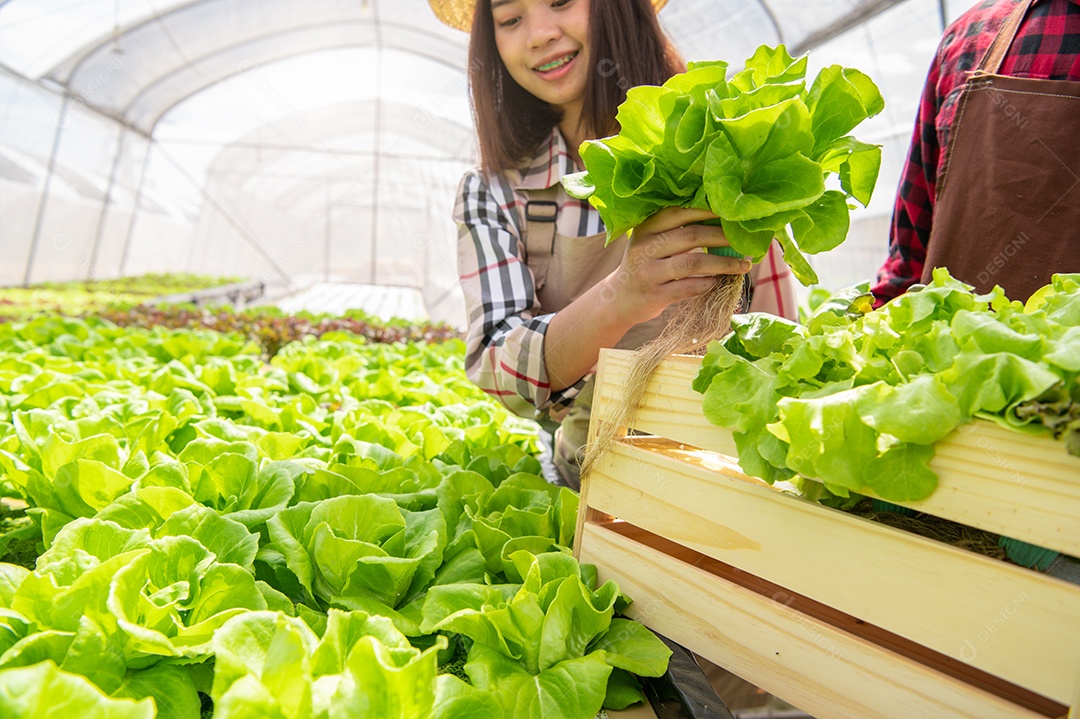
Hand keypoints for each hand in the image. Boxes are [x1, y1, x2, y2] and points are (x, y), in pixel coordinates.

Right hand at [601, 206, 750, 325]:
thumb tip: (722, 223)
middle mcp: (644, 247)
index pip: (680, 213)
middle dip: (722, 237)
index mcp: (646, 228)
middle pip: (691, 236)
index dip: (708, 211)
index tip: (731, 213)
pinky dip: (708, 284)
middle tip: (743, 240)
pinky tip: (719, 282)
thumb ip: (676, 231)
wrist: (618, 299)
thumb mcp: (651, 243)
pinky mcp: (654, 295)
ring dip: (723, 264)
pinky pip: (688, 287)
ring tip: (743, 265)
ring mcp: (648, 273)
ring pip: (693, 263)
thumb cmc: (645, 266)